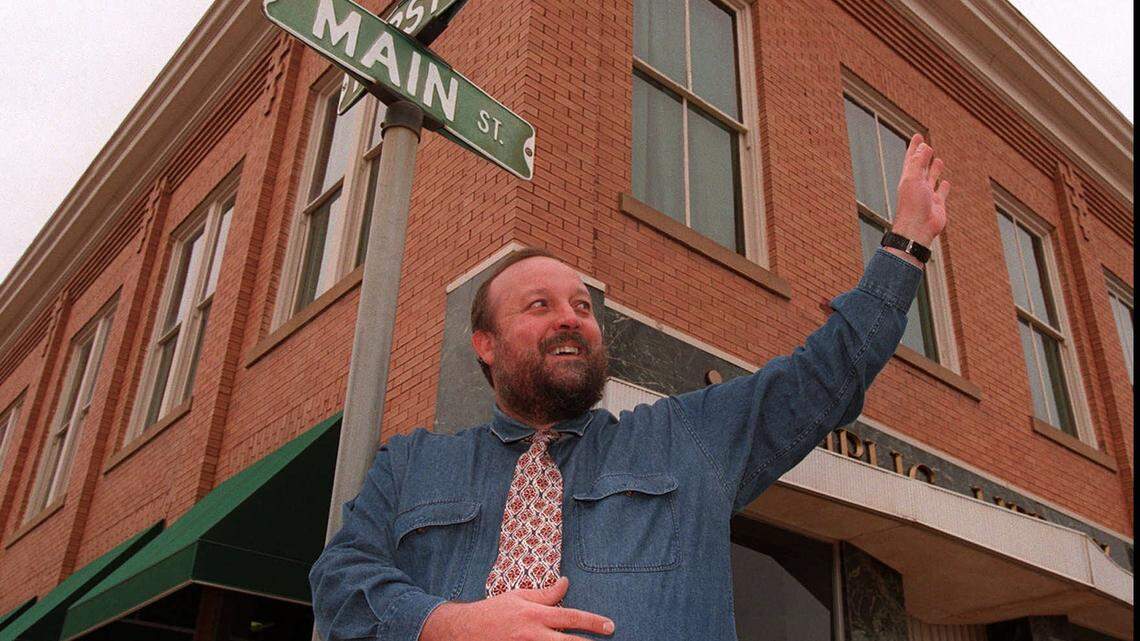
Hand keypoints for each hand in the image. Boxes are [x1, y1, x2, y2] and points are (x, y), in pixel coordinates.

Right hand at [420, 577, 614, 640]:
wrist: (464, 631)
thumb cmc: (493, 612)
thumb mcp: (518, 596)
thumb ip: (545, 594)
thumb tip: (566, 583)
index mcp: (534, 615)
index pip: (570, 617)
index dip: (592, 622)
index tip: (609, 625)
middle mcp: (533, 635)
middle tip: (608, 637)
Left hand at [892, 133, 949, 246]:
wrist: (918, 229)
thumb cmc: (912, 205)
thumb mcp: (913, 179)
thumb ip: (918, 163)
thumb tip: (923, 145)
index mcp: (908, 179)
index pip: (911, 159)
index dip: (914, 147)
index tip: (917, 135)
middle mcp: (917, 186)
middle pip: (920, 167)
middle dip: (923, 156)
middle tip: (926, 145)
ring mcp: (927, 195)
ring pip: (931, 178)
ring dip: (934, 169)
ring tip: (937, 160)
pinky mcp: (937, 204)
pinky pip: (941, 193)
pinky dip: (944, 187)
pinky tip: (945, 182)